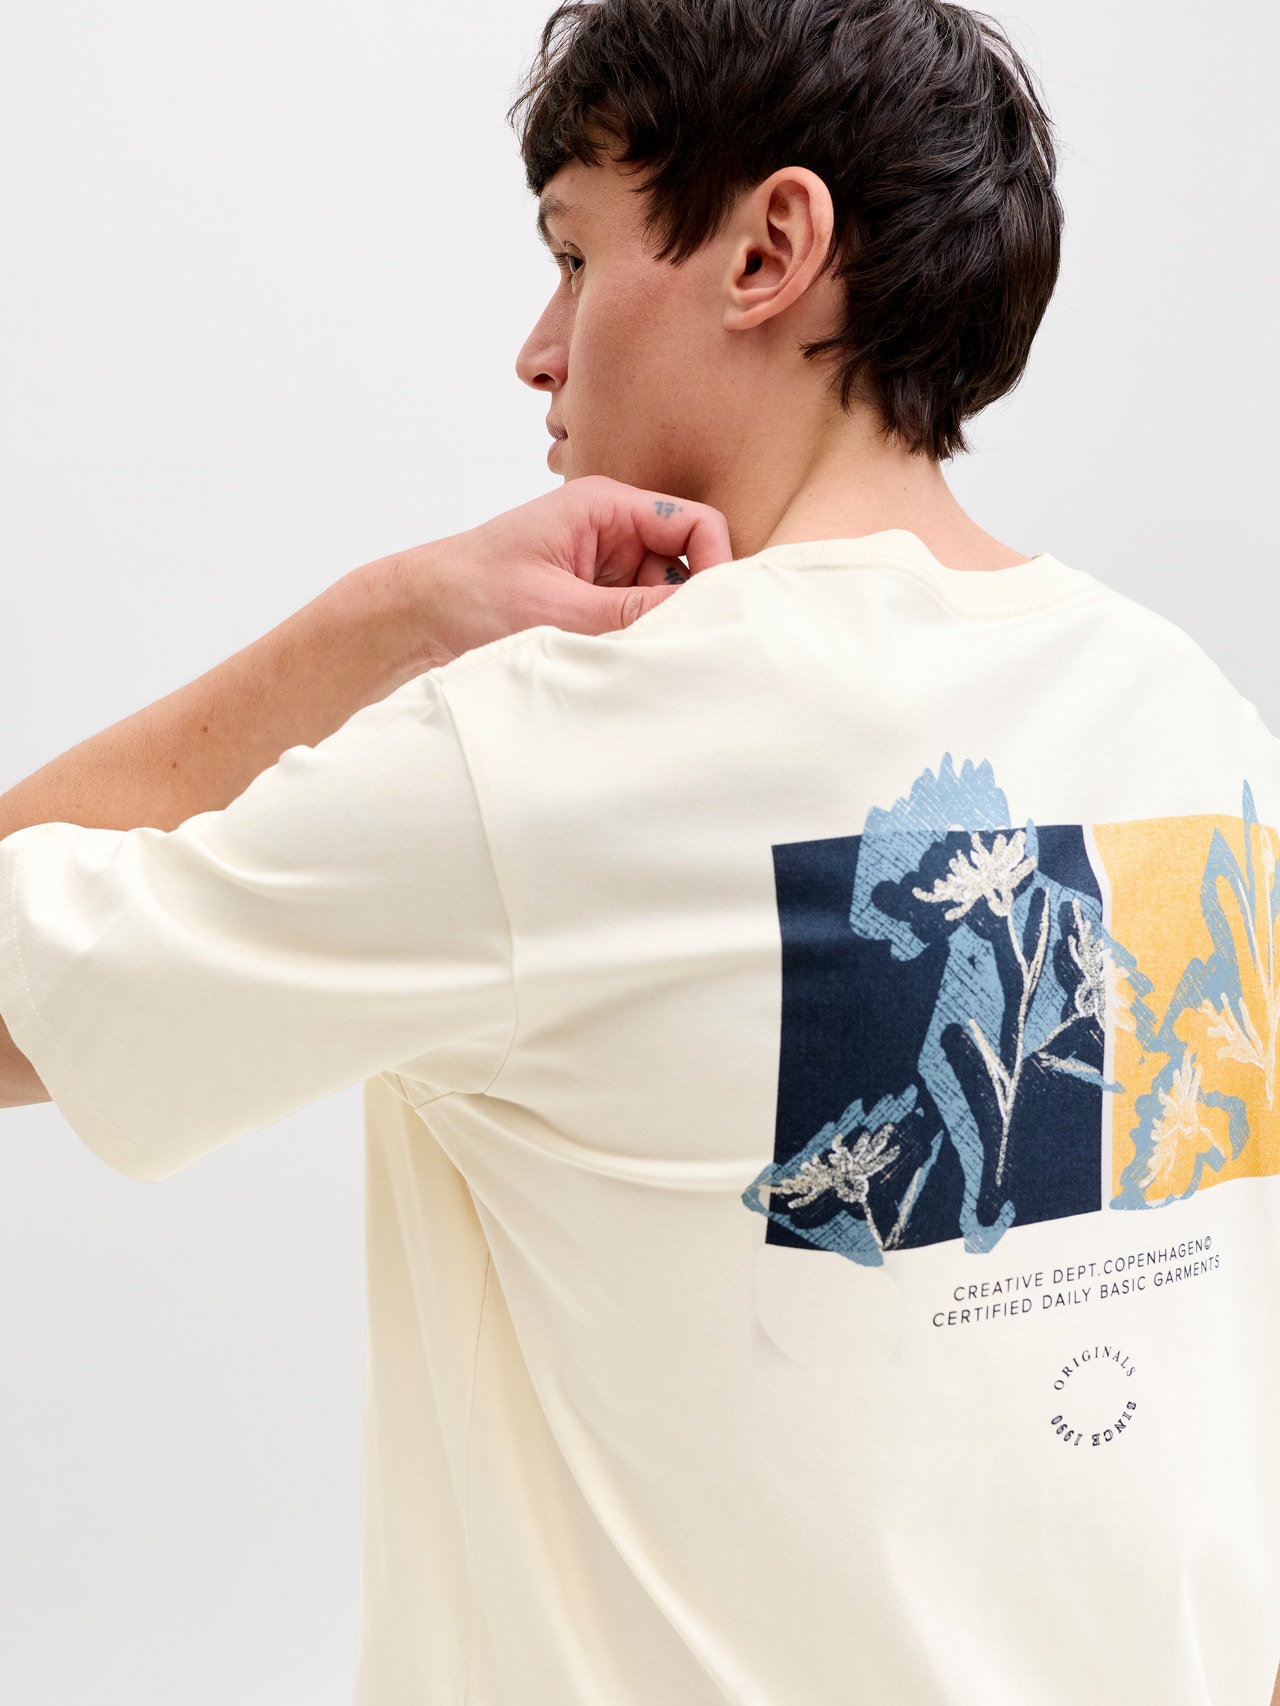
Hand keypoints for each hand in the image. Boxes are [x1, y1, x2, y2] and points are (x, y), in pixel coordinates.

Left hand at [385, 476, 731, 673]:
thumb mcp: (559, 608)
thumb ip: (633, 611)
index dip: (716, 566)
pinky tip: (615, 664)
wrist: (414, 619)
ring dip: (654, 630)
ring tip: (630, 660)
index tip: (712, 615)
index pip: (696, 525)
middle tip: (674, 649)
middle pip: (686, 564)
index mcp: (605, 507)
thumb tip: (699, 618)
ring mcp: (602, 568)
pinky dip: (633, 643)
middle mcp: (611, 531)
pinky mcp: (589, 602)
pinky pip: (634, 620)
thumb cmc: (470, 595)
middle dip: (684, 606)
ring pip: (662, 598)